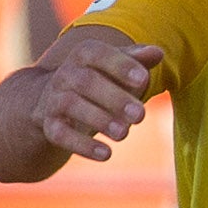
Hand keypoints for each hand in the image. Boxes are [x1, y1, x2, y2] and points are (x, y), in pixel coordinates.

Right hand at [27, 38, 158, 163]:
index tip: (143, 79)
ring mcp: (53, 99)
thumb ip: (137, 60)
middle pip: (86, 82)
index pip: (98, 53)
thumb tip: (157, 53)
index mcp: (83, 54)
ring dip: (99, 120)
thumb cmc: (98, 81)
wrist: (53, 102)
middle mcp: (65, 74)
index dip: (120, 65)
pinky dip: (83, 145)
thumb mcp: (116, 68)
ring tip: (124, 134)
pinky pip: (61, 134)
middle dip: (114, 98)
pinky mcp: (49, 126)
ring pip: (71, 105)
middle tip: (140, 115)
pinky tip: (106, 154)